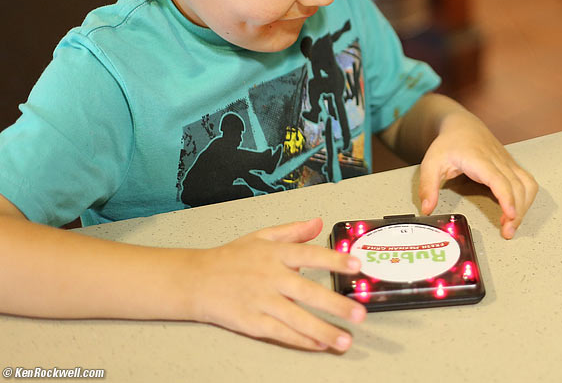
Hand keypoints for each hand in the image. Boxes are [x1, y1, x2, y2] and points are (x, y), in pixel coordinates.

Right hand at [188, 218, 364, 350]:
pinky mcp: (251, 322)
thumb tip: (317, 223)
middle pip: (307, 292)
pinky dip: (300, 340)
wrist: (194, 280)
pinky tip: (319, 344)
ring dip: (323, 330)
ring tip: (345, 339)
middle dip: (335, 305)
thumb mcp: (262, 237)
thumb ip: (293, 231)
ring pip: (296, 318)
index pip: (309, 255)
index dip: (334, 259)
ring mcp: (261, 302)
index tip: (355, 265)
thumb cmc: (229, 258)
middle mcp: (270, 278)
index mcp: (275, 254)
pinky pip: (280, 332)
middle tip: (360, 313)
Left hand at [418, 111, 537, 238]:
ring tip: (512, 224)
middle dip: (517, 211)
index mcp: (479, 159)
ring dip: (525, 206)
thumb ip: (428, 186)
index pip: (499, 180)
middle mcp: (498, 160)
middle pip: (517, 187)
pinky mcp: (512, 165)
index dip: (507, 198)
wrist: (462, 124)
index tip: (510, 215)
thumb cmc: (449, 143)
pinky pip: (527, 182)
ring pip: (527, 185)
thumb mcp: (431, 163)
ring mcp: (508, 162)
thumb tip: (427, 208)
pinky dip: (526, 198)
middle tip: (507, 232)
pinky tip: (516, 210)